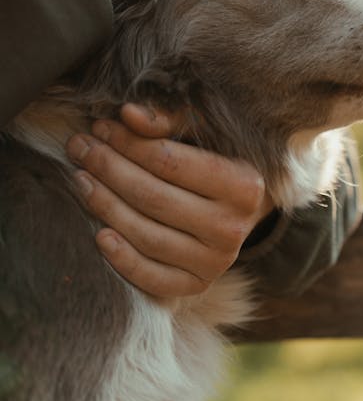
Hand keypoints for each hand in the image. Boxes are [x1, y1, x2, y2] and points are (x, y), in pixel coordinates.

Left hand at [66, 104, 273, 297]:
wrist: (243, 209)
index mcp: (243, 185)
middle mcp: (233, 228)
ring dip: (106, 206)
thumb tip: (128, 114)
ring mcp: (216, 262)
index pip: (171, 162)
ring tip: (81, 180)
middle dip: (109, 169)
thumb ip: (169, 120)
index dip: (129, 143)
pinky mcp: (198, 286)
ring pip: (148, 237)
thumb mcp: (205, 133)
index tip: (100, 127)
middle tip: (81, 149)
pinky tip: (100, 234)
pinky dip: (123, 259)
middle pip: (154, 198)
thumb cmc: (219, 160)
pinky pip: (153, 278)